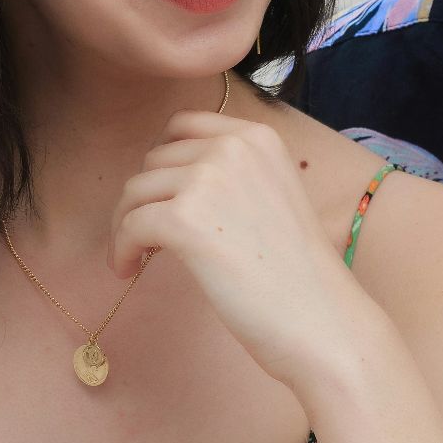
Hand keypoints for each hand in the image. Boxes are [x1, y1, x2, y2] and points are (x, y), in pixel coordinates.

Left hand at [109, 107, 363, 386]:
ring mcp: (208, 179)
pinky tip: (129, 269)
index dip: (163, 158)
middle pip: (154, 159)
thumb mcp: (274, 194)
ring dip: (127, 223)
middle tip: (150, 235)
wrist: (320, 318)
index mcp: (258, 137)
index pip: (184, 124)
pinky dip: (121, 249)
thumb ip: (233, 174)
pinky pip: (130, 225)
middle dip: (145, 196)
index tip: (162, 192)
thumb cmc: (298, 272)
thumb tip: (169, 177)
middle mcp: (233, 147)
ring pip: (136, 190)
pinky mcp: (186, 220)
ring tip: (138, 255)